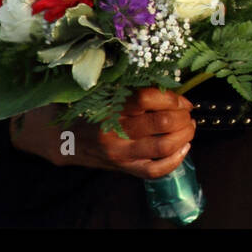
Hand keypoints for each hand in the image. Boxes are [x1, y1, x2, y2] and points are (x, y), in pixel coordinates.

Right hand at [10, 88, 194, 179]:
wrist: (61, 137)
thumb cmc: (84, 106)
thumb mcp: (101, 88)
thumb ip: (128, 85)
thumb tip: (166, 81)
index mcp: (109, 105)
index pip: (149, 98)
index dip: (173, 97)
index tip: (183, 97)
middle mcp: (115, 131)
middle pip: (163, 122)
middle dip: (184, 116)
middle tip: (189, 112)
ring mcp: (120, 153)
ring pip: (163, 146)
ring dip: (185, 135)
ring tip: (190, 127)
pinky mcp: (123, 168)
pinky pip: (154, 170)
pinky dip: (175, 161)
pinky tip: (184, 149)